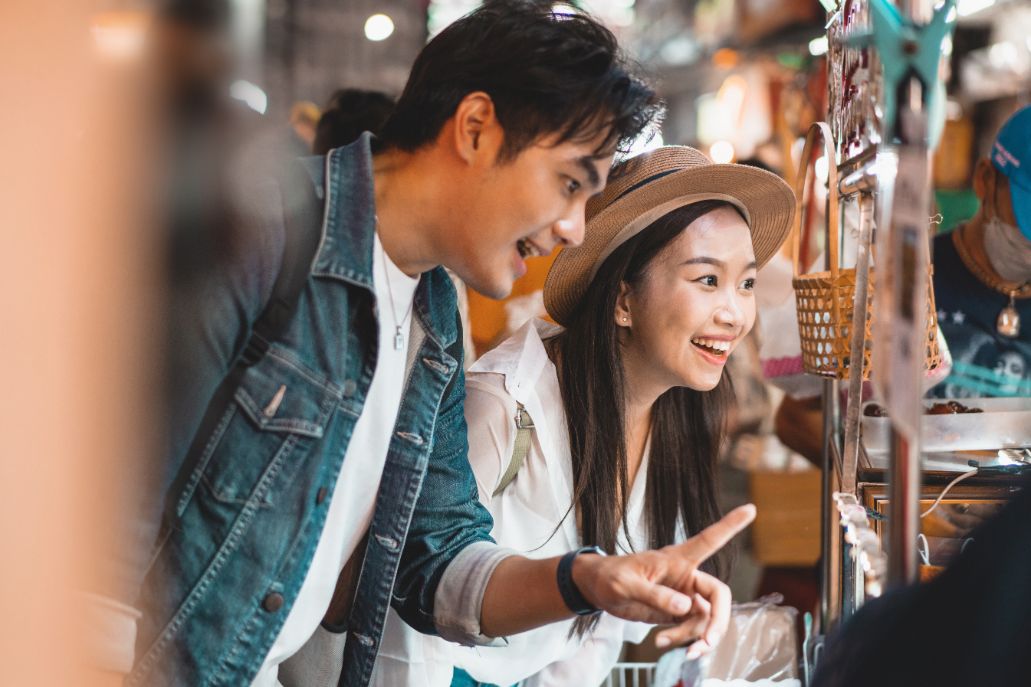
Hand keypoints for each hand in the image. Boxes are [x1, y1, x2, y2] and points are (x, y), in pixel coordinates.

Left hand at [571, 504, 755, 655]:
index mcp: (677, 559)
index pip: (709, 539)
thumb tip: (686, 606)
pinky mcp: (677, 613)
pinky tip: (661, 642)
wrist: (598, 590)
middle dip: (718, 622)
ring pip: (706, 619)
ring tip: (663, 643)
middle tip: (707, 643)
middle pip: (719, 597)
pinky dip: (682, 639)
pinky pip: (692, 629)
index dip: (730, 525)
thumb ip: (655, 595)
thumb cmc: (610, 577)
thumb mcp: (627, 585)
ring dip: (693, 636)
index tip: (751, 508)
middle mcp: (687, 577)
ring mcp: (684, 596)